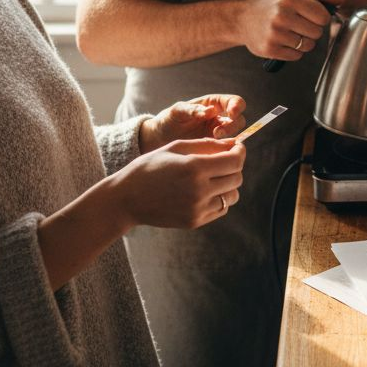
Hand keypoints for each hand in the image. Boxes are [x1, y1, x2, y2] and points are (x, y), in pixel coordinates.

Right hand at [102, 138, 245, 229]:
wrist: (126, 199)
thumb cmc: (150, 167)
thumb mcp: (176, 147)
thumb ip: (207, 145)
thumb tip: (233, 145)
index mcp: (194, 167)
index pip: (235, 161)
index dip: (239, 152)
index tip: (236, 148)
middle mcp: (199, 190)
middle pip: (237, 177)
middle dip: (234, 166)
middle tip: (223, 161)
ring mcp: (198, 208)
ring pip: (232, 195)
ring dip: (229, 184)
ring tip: (213, 177)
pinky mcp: (195, 221)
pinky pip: (221, 208)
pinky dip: (219, 198)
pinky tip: (205, 191)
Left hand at [140, 94, 246, 151]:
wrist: (160, 139)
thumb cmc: (169, 120)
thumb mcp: (177, 111)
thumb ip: (192, 110)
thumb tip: (210, 111)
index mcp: (213, 104)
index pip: (234, 102)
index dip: (237, 106)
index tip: (231, 113)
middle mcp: (219, 119)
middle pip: (238, 120)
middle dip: (232, 126)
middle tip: (217, 133)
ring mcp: (218, 134)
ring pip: (235, 135)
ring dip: (228, 139)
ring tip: (212, 141)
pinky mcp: (215, 148)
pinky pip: (226, 149)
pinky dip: (223, 151)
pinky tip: (212, 152)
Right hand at [238, 0, 345, 59]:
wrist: (242, 19)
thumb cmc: (272, 4)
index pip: (322, 16)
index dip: (321, 18)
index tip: (312, 16)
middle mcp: (281, 15)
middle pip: (317, 33)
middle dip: (312, 30)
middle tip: (299, 25)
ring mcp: (274, 33)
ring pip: (308, 46)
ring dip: (303, 42)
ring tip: (291, 33)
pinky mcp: (269, 49)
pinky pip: (296, 56)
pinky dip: (294, 51)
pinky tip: (283, 41)